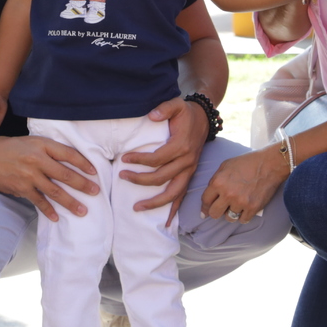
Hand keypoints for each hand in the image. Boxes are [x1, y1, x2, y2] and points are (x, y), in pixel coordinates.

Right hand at [0, 135, 99, 221]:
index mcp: (42, 145)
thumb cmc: (9, 148)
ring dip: (70, 203)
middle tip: (96, 192)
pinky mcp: (20, 188)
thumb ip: (48, 150)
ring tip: (82, 210)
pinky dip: (48, 211)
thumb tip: (69, 162)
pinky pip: (39, 201)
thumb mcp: (31, 142)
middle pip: (65, 174)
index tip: (94, 172)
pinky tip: (57, 218)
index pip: (68, 154)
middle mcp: (37, 159)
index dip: (83, 163)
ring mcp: (29, 175)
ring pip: (55, 191)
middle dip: (83, 185)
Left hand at [120, 96, 207, 224]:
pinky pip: (182, 196)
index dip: (139, 161)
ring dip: (155, 203)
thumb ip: (164, 109)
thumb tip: (151, 115)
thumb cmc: (186, 112)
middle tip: (122, 176)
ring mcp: (189, 171)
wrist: (204, 119)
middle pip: (161, 178)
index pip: (157, 158)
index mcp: (181, 145)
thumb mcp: (176, 104)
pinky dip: (173, 210)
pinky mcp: (190, 175)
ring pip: (173, 193)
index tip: (124, 159)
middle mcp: (187, 161)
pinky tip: (164, 222)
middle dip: (140, 180)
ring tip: (136, 208)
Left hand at [200, 145, 286, 224]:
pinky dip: (243, 216)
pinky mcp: (252, 208)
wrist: (269, 164)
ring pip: (229, 218)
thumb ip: (216, 179)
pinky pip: (243, 220)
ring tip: (236, 207)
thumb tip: (210, 194)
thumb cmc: (247, 162)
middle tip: (220, 211)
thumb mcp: (226, 165)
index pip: (205, 201)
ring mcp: (240, 202)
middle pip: (214, 213)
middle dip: (215, 213)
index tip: (204, 213)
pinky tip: (245, 209)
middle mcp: (228, 194)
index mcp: (218, 182)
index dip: (204, 207)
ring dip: (231, 214)